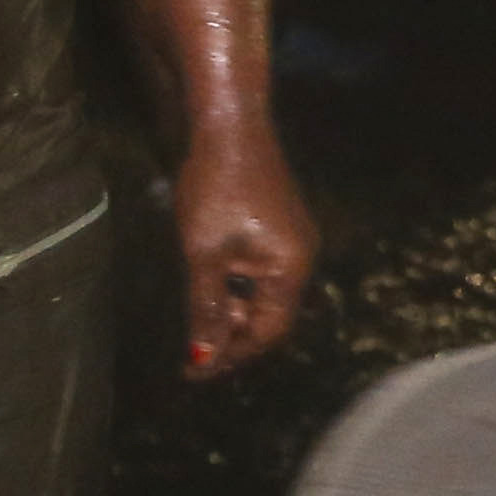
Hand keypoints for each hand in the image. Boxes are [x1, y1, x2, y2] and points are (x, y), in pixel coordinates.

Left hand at [170, 117, 314, 376]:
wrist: (227, 126)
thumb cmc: (215, 189)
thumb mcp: (203, 256)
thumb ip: (207, 309)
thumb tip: (204, 357)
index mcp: (292, 268)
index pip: (268, 331)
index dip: (231, 354)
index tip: (194, 369)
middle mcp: (302, 256)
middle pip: (271, 315)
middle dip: (232, 334)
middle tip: (192, 344)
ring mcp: (294, 239)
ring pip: (265, 293)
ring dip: (233, 309)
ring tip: (199, 312)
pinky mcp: (280, 223)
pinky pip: (264, 270)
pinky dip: (238, 285)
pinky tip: (213, 280)